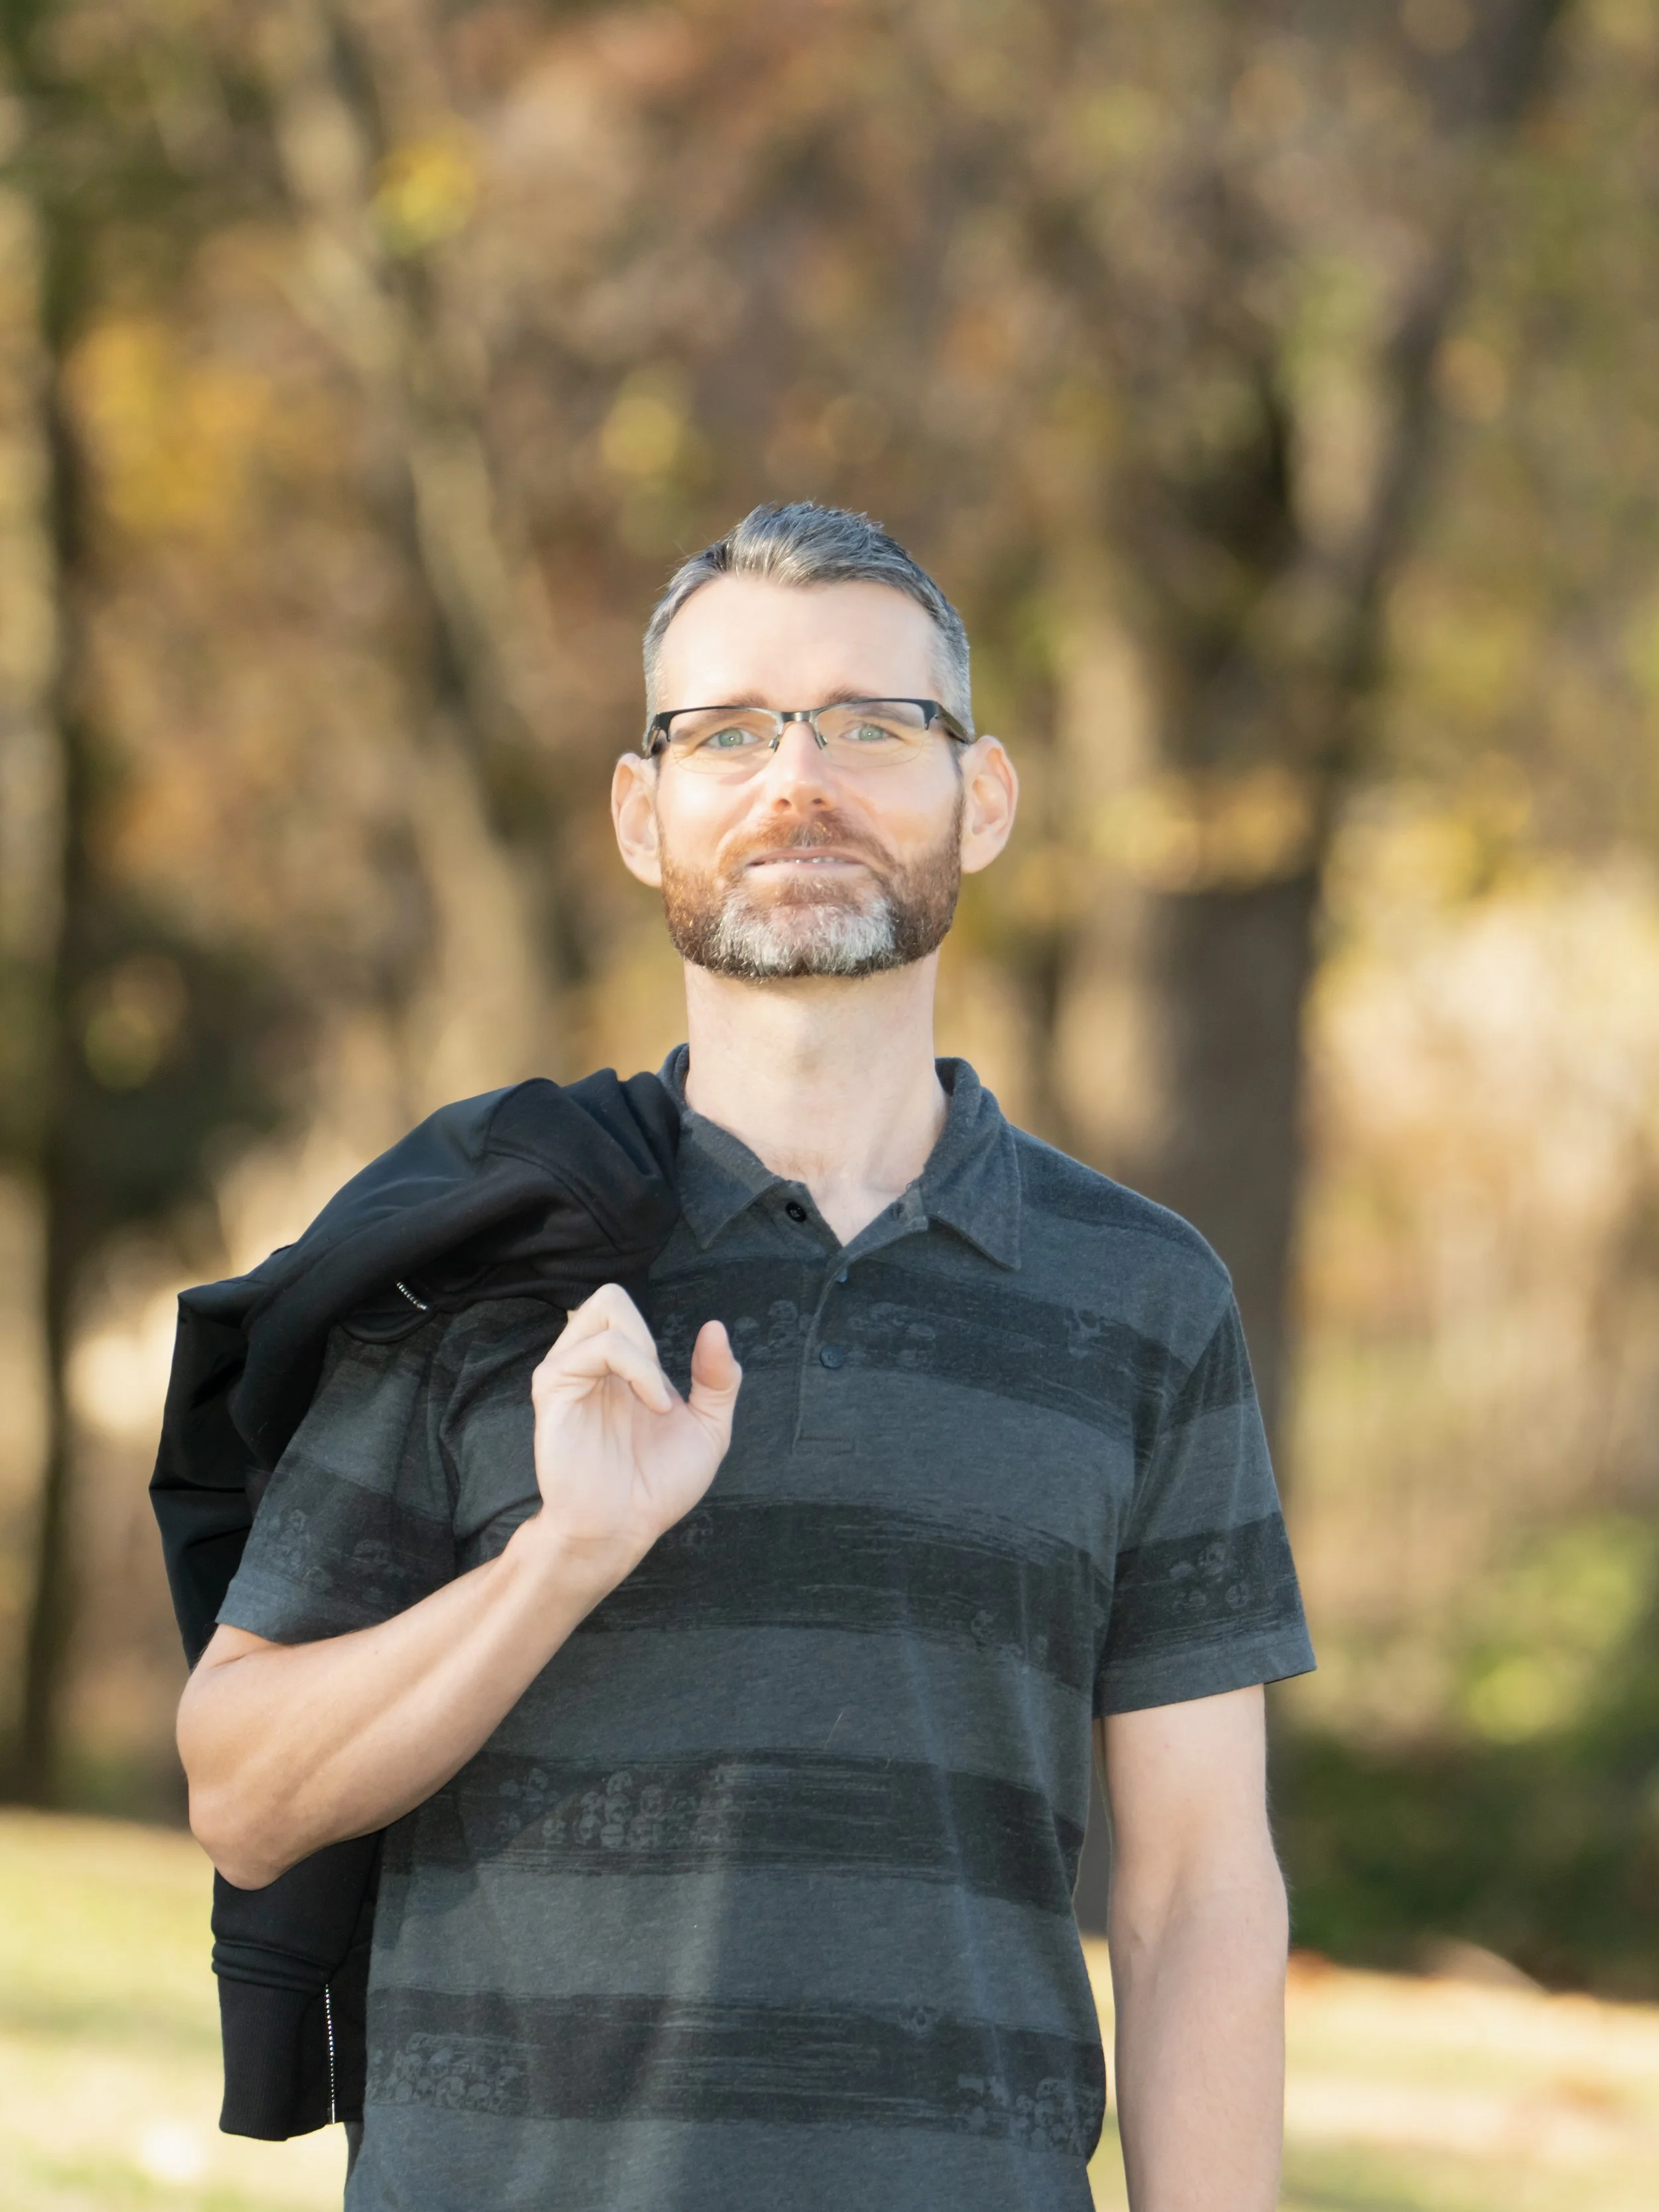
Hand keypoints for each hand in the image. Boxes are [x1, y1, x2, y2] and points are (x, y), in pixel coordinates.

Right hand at [527, 1282, 740, 1581]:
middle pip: (610, 1297)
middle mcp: (589, 1364)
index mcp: (618, 1369)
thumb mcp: (710, 1428)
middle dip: (647, 1336)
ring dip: (645, 1353)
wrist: (625, 1528)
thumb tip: (714, 1326)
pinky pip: (595, 1347)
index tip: (673, 1392)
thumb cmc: (657, 1485)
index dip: (656, 1336)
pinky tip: (654, 1405)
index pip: (625, 1310)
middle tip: (656, 1390)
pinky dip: (638, 1368)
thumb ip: (719, 1379)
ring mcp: (568, 1372)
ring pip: (603, 1307)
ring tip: (656, 1400)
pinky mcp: (554, 1388)